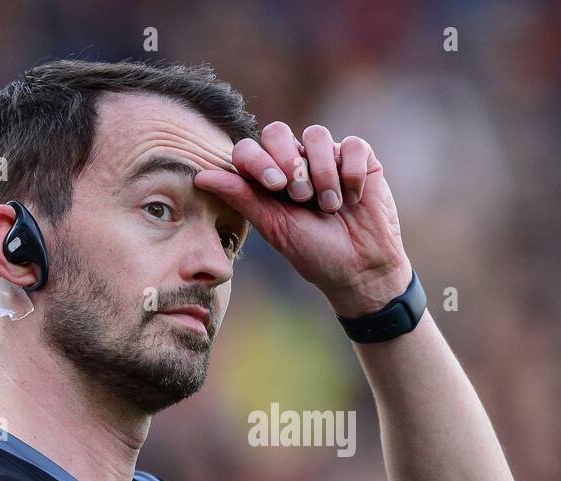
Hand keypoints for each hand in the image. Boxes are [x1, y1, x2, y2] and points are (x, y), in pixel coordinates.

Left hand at [194, 122, 412, 317]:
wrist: (360, 269)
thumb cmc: (315, 253)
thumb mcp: (275, 227)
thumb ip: (242, 198)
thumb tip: (199, 176)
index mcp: (270, 178)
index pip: (250, 148)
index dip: (258, 160)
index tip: (274, 187)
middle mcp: (296, 163)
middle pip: (278, 131)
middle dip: (289, 163)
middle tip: (300, 196)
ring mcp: (328, 158)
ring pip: (316, 135)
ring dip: (322, 172)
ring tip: (329, 205)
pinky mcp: (360, 160)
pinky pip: (352, 145)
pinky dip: (351, 173)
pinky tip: (353, 198)